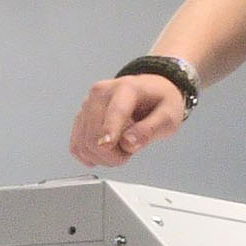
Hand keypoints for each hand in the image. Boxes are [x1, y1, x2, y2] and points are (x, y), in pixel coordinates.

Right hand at [68, 73, 188, 167]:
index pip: (115, 112)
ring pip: (84, 144)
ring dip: (102, 157)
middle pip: (95, 134)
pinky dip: (90, 156)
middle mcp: (101, 93)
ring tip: (120, 148)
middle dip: (112, 154)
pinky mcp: (80, 118)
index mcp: (126, 88)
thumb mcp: (168, 116)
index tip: (106, 145)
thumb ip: (150, 130)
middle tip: (130, 150)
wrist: (149, 92)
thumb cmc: (159, 102)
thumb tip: (129, 143)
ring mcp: (87, 105)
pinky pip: (76, 146)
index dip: (110, 131)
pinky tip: (105, 153)